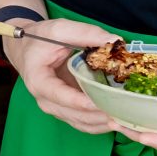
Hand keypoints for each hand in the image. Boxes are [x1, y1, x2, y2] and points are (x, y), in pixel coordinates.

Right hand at [4, 18, 119, 133]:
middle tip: (127, 113)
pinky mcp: (68, 111)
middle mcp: (46, 100)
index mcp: (38, 81)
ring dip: (106, 124)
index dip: (81, 102)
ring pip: (83, 124)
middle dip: (102, 116)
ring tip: (130, 121)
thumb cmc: (39, 38)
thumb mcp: (58, 29)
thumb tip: (116, 41)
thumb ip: (85, 33)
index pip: (60, 95)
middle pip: (76, 115)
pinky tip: (122, 121)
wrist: (26, 49)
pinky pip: (86, 124)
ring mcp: (57, 108)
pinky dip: (104, 125)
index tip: (102, 104)